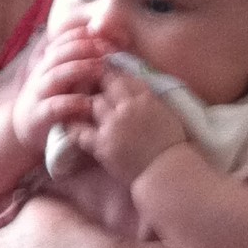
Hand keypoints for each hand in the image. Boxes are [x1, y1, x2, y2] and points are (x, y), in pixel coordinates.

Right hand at [9, 19, 107, 153]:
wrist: (24, 130)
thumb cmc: (52, 103)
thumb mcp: (63, 81)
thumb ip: (77, 65)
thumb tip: (105, 50)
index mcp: (48, 65)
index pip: (60, 42)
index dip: (79, 35)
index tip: (100, 32)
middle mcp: (41, 76)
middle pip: (59, 55)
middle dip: (83, 48)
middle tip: (106, 48)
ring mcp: (38, 95)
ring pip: (55, 76)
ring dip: (78, 69)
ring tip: (100, 69)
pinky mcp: (38, 117)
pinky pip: (53, 107)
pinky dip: (70, 103)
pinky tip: (88, 103)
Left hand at [80, 68, 188, 185]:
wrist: (166, 171)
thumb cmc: (173, 146)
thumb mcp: (168, 115)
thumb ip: (152, 102)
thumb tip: (142, 96)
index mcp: (146, 98)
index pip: (125, 77)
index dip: (115, 77)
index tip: (110, 79)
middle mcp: (128, 107)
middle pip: (106, 84)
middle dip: (100, 86)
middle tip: (93, 88)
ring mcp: (113, 124)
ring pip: (93, 103)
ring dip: (91, 106)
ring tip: (87, 109)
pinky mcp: (102, 143)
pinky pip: (81, 131)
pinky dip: (76, 128)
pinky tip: (74, 128)